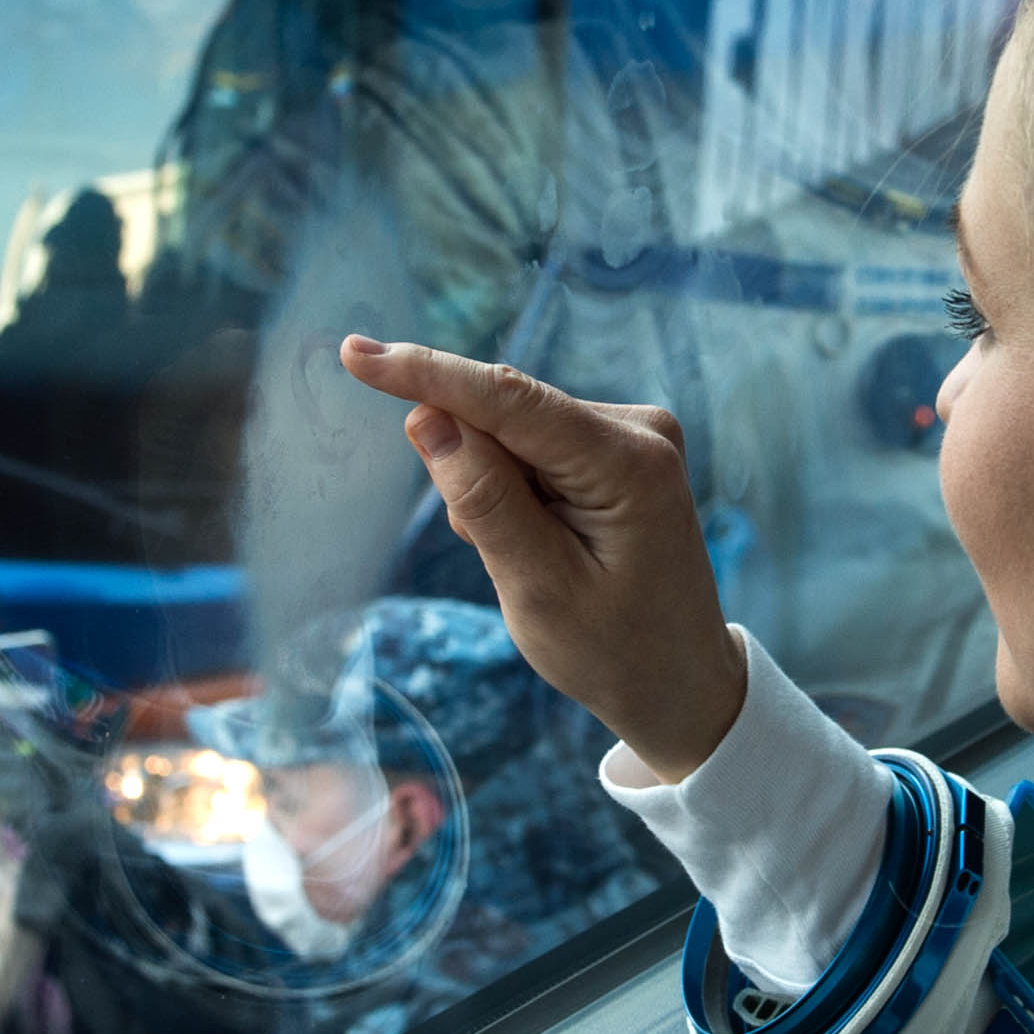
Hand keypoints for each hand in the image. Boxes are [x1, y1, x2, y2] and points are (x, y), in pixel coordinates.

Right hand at [339, 337, 747, 781]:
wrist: (679, 679)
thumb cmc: (613, 648)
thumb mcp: (538, 588)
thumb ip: (483, 501)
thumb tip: (427, 417)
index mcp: (631, 463)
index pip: (510, 401)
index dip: (428, 374)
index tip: (355, 353)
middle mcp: (640, 431)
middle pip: (505, 420)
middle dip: (471, 473)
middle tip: (503, 554)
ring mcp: (633, 436)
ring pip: (511, 438)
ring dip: (496, 493)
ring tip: (538, 561)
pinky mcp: (616, 448)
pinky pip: (531, 453)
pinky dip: (517, 496)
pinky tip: (547, 545)